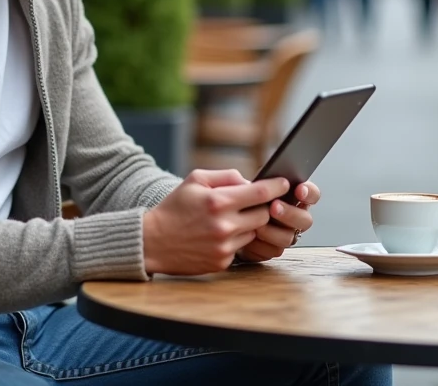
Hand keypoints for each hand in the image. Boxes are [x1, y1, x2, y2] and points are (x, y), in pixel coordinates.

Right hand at [142, 170, 290, 275]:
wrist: (152, 241)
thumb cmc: (175, 207)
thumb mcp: (195, 180)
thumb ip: (226, 176)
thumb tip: (250, 180)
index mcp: (218, 201)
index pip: (260, 193)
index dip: (277, 187)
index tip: (285, 184)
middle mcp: (224, 225)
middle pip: (264, 214)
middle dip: (263, 207)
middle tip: (257, 202)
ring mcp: (224, 247)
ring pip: (254, 232)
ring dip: (249, 225)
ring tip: (232, 219)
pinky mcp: (222, 262)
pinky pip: (241, 248)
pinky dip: (236, 240)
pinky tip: (219, 235)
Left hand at [235, 181, 321, 263]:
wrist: (227, 220)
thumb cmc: (241, 198)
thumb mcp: (250, 185)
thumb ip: (262, 183)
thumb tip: (262, 182)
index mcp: (295, 197)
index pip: (312, 194)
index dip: (309, 193)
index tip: (299, 190)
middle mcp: (295, 217)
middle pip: (305, 220)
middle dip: (290, 213)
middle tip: (274, 207)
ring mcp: (286, 234)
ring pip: (289, 238)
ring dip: (273, 232)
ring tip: (258, 225)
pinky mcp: (273, 249)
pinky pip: (273, 251)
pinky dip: (261, 245)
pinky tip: (250, 239)